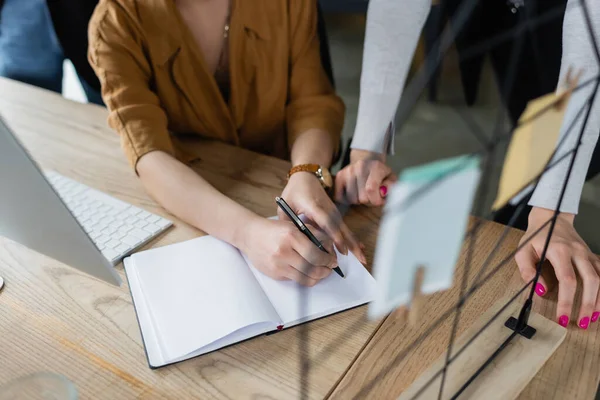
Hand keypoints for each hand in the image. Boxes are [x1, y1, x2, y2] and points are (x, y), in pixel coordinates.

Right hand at [240, 218, 336, 285]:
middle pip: (312, 268)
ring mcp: (278, 264)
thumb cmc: (274, 230)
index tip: (333, 260)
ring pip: (305, 278)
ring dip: (318, 277)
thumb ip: (313, 234)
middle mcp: (284, 251)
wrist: (251, 236)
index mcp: (291, 236)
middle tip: (330, 268)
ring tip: (322, 273)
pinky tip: (308, 272)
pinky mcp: (275, 274)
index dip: (328, 259)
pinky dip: (305, 277)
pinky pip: (295, 280)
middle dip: (326, 270)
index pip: (315, 253)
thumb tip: (330, 248)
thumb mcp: (294, 226)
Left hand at [279, 171, 366, 263]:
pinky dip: (351, 238)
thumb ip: (288, 223)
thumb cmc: (294, 191)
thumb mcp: (285, 206)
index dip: (334, 235)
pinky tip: (358, 248)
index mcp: (313, 206)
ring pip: (344, 229)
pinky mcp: (335, 214)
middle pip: (340, 227)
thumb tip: (292, 243)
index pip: (326, 221)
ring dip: (353, 243)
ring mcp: (333, 211)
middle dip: (349, 243)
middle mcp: (327, 209)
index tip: (340, 248)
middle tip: (359, 259)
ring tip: (362, 258)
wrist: (306, 176)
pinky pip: (343, 228)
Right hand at [334, 149, 396, 206]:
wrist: (367, 161)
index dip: (375, 200)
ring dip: (358, 201)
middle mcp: (360, 166)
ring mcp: (348, 170)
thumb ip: (390, 186)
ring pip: (351, 199)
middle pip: (362, 197)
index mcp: (376, 167)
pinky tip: (354, 193)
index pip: (371, 189)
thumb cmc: (381, 174)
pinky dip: (347, 200)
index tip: (379, 200)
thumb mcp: (391, 179)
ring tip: (363, 193)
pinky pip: (340, 197)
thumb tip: (382, 192)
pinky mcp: (339, 176)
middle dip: (369, 201)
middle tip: (372, 196)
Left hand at [516, 207, 599, 328]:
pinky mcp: (592, 256)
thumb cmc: (536, 236)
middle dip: (587, 304)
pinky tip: (599, 304)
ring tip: (592, 318)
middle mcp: (578, 252)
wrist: (551, 217)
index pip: (567, 280)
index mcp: (559, 250)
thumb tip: (538, 291)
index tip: (563, 317)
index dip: (567, 301)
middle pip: (590, 281)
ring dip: (599, 300)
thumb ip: (528, 270)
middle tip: (581, 323)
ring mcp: (588, 254)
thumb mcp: (523, 250)